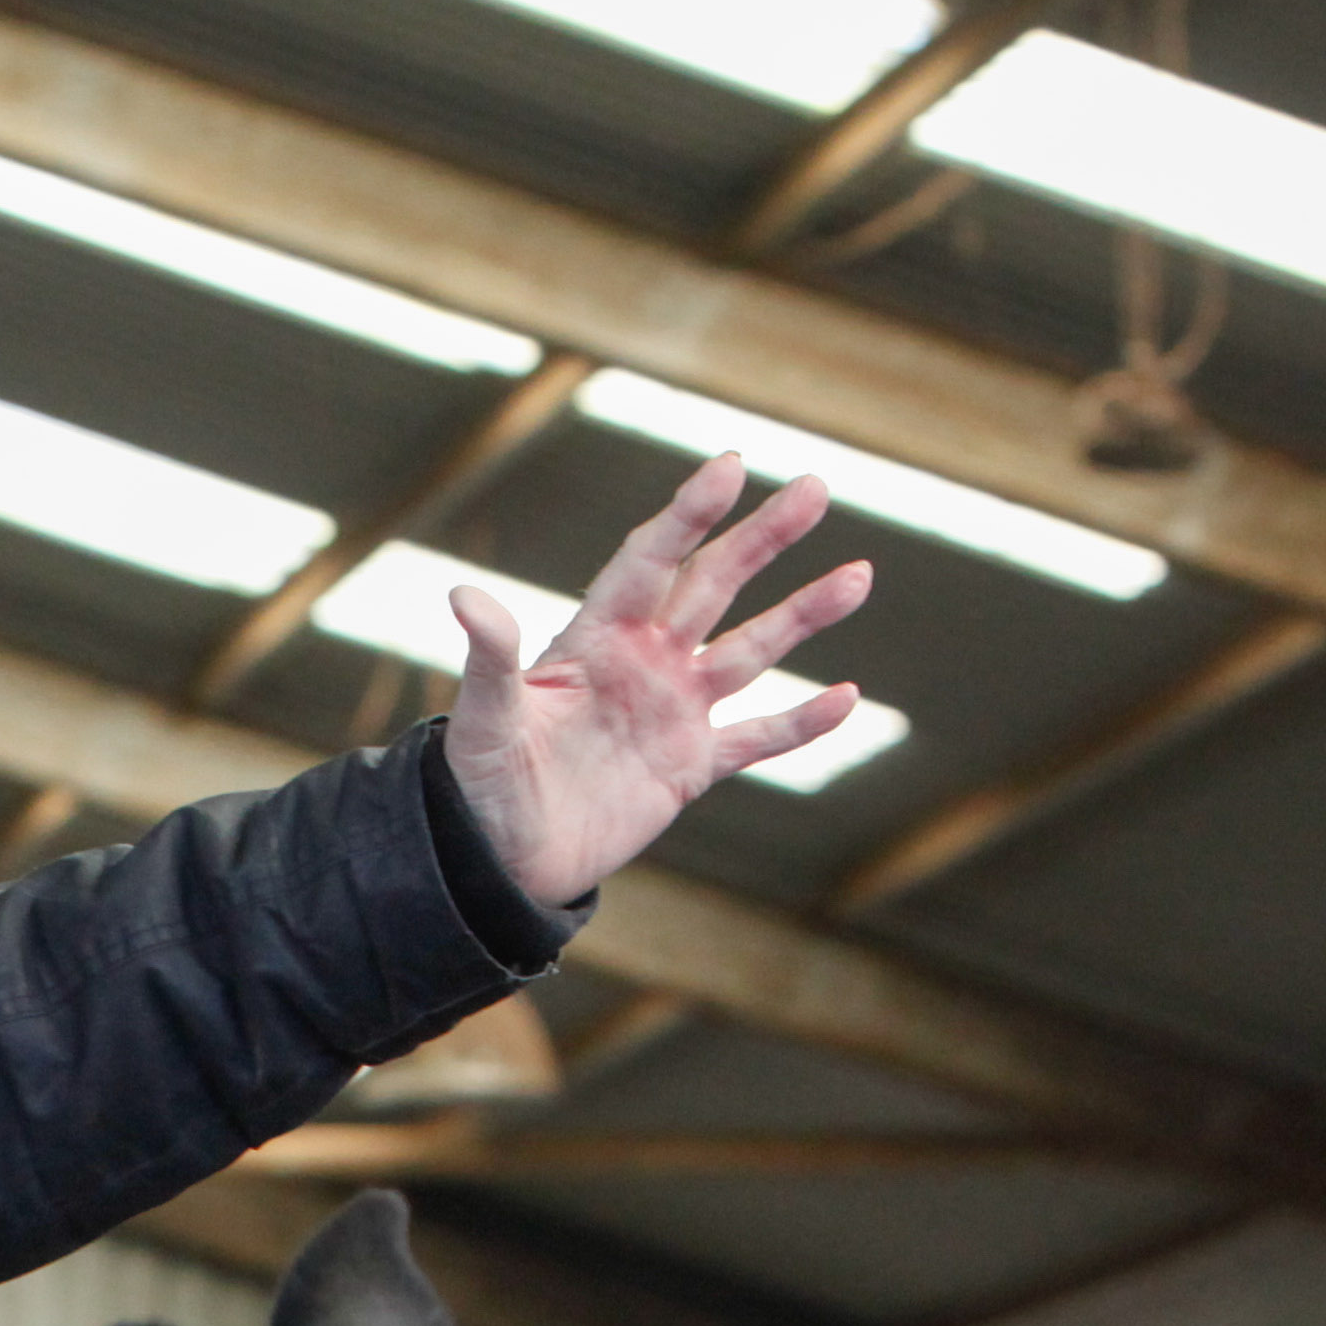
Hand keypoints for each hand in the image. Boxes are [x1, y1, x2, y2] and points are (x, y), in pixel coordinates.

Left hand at [439, 457, 874, 913]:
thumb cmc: (479, 782)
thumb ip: (491, 659)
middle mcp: (643, 662)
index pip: (651, 561)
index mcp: (595, 638)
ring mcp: (673, 711)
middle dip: (764, 538)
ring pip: (751, 651)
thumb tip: (465, 597)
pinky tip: (846, 696)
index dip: (689, 515)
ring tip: (859, 574)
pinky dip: (800, 723)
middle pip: (714, 585)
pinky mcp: (689, 766)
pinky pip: (756, 739)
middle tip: (816, 488)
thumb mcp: (483, 719)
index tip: (730, 466)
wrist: (500, 859)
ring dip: (803, 615)